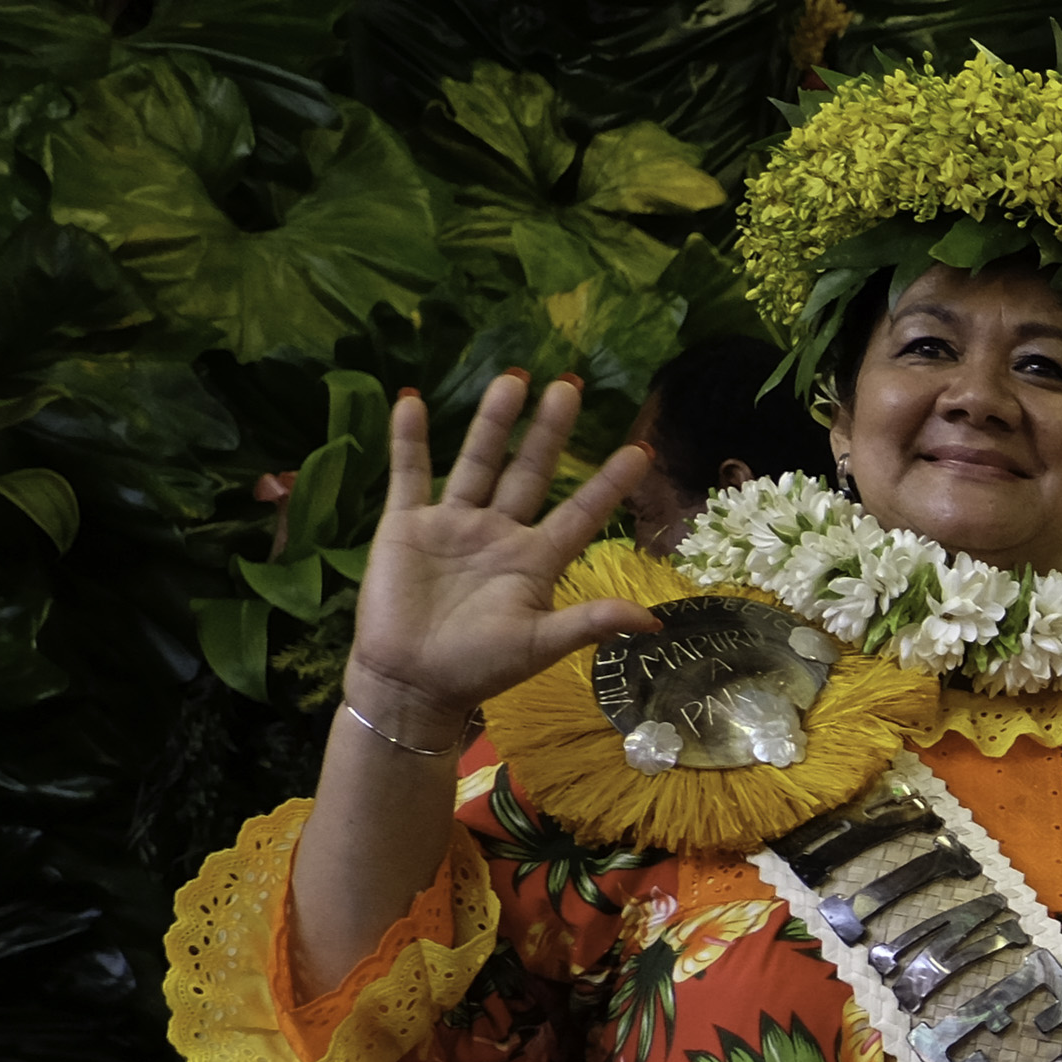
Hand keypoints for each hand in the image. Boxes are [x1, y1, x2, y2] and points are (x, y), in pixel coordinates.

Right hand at [342, 372, 659, 735]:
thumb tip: (654, 623)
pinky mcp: (406, 525)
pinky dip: (409, 439)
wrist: (409, 684)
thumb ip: (591, 623)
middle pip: (530, 471)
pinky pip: (409, 473)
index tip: (641, 449)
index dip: (609, 484)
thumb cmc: (478, 669)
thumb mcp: (541, 644)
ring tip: (513, 378)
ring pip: (477, 461)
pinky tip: (413, 401)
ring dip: (493, 421)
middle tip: (569, 385)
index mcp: (535, 561)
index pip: (581, 513)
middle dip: (549, 431)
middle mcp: (499, 533)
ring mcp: (452, 524)